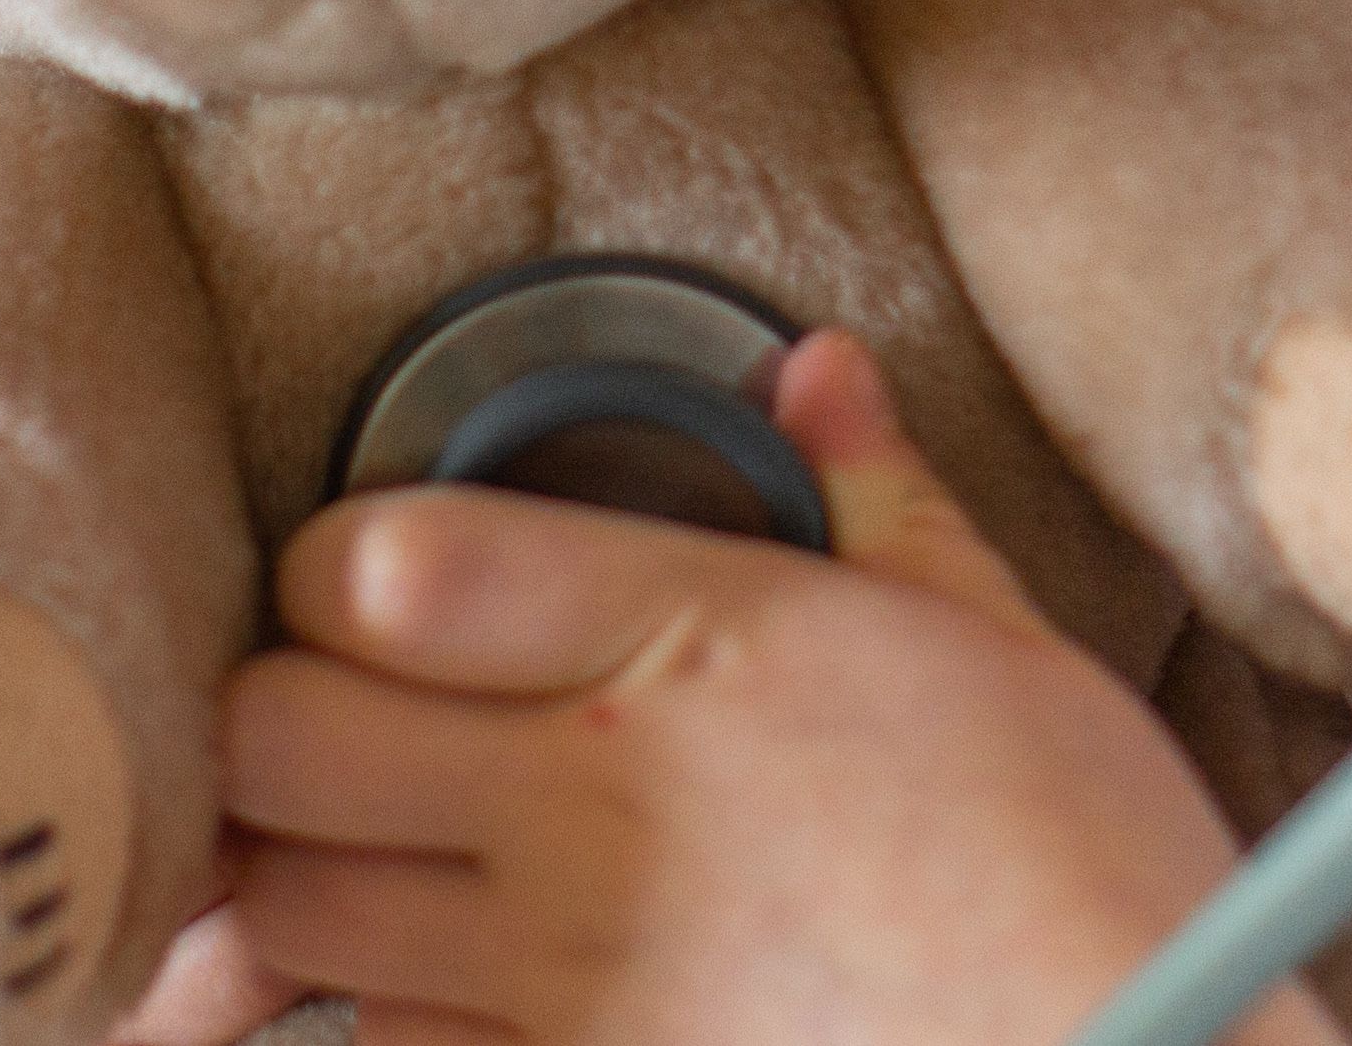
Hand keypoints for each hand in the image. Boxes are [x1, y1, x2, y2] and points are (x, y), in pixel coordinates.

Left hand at [220, 331, 1346, 1045]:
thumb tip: (820, 374)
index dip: (336, 562)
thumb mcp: (1002, 641)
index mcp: (689, 645)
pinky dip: (392, 1006)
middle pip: (268, 739)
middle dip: (281, 711)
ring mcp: (560, 974)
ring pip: (283, 907)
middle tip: (361, 705)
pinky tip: (479, 971)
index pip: (374, 569)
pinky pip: (386, 1045)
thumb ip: (878, 498)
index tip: (389, 575)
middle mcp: (589, 809)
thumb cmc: (1083, 877)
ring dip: (306, 862)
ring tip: (395, 836)